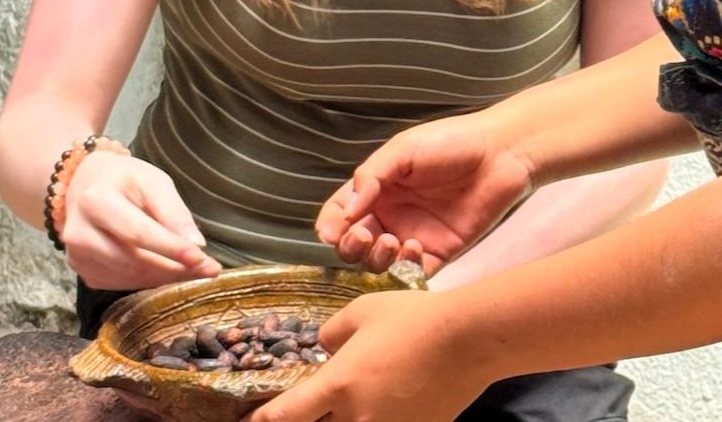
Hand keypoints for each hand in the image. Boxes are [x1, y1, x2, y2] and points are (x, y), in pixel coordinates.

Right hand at [61, 151, 221, 289]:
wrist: (85, 183)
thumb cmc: (124, 180)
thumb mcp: (153, 181)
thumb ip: (173, 211)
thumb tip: (195, 245)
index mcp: (96, 201)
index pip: (138, 233)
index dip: (171, 249)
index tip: (202, 258)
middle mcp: (79, 232)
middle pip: (134, 261)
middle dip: (175, 268)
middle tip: (209, 269)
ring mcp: (76, 255)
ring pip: (129, 277)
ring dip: (165, 277)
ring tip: (194, 269)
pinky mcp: (82, 269)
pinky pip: (120, 283)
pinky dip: (148, 279)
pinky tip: (167, 269)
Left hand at [245, 291, 488, 421]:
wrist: (469, 338)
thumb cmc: (413, 317)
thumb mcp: (362, 311)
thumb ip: (333, 333)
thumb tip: (324, 348)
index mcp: (337, 386)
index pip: (283, 417)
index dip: (262, 421)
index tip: (252, 421)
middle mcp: (357, 418)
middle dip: (307, 421)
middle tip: (307, 410)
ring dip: (343, 421)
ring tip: (348, 405)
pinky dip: (379, 420)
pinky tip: (387, 405)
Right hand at [315, 113, 533, 274]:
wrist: (501, 154)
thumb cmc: (451, 142)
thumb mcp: (403, 149)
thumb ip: (371, 177)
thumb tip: (345, 212)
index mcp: (377, 189)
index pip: (340, 213)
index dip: (330, 225)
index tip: (331, 232)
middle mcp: (391, 215)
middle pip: (353, 244)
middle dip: (350, 246)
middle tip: (364, 234)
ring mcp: (413, 236)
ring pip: (378, 263)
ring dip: (376, 258)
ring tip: (392, 241)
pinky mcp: (439, 252)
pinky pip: (412, 273)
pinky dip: (405, 268)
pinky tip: (414, 246)